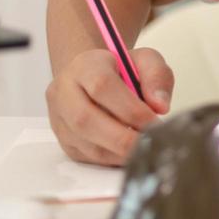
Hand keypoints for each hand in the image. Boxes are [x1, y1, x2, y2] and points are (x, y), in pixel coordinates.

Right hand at [45, 47, 173, 165]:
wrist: (94, 75)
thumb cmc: (122, 68)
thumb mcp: (146, 60)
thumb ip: (157, 76)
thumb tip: (159, 107)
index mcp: (85, 66)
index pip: (102, 86)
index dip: (130, 108)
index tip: (154, 120)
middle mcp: (64, 91)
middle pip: (86, 119)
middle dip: (122, 137)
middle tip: (150, 142)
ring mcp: (59, 117)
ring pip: (83, 142)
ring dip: (117, 151)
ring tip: (143, 149)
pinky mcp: (63, 138)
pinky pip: (84, 155)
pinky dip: (111, 158)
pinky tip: (130, 154)